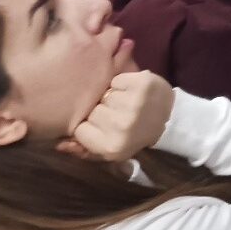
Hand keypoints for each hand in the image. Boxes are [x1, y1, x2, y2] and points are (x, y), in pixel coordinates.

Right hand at [57, 71, 173, 162]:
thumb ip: (82, 149)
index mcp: (111, 146)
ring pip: (103, 93)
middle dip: (99, 110)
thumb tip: (59, 144)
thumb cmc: (136, 136)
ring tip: (121, 102)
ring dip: (110, 96)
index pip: (78, 129)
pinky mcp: (143, 83)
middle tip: (112, 113)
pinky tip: (130, 91)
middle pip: (90, 110)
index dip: (86, 125)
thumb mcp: (110, 151)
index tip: (97, 125)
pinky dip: (121, 83)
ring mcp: (134, 102)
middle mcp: (122, 125)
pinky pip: (117, 79)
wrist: (171, 119)